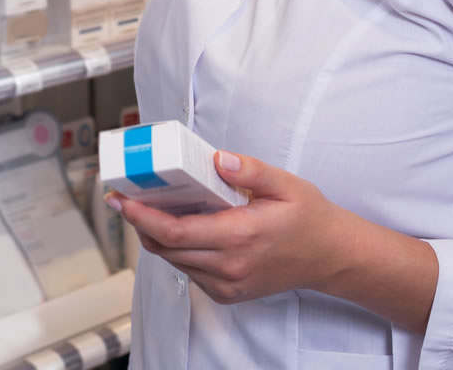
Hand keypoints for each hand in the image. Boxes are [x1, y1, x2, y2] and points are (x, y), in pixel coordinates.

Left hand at [110, 151, 351, 305]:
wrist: (330, 256)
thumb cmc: (308, 218)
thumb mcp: (286, 183)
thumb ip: (251, 170)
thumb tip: (218, 159)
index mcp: (241, 235)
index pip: (176, 232)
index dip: (142, 217)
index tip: (122, 200)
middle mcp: (230, 265)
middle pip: (167, 248)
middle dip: (140, 223)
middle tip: (125, 198)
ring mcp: (228, 284)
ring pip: (175, 261)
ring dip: (157, 237)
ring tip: (148, 209)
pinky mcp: (228, 293)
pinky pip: (190, 271)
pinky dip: (178, 250)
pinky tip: (180, 229)